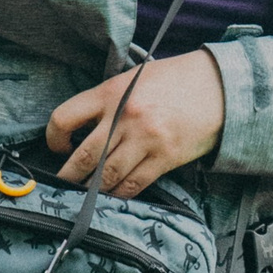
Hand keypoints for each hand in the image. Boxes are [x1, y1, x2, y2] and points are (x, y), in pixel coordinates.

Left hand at [47, 50, 226, 195]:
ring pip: (106, 176)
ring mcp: (145, 140)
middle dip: (68, 175)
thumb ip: (108, 99)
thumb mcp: (134, 78)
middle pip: (83, 156)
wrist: (219, 88)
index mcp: (112, 92)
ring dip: (92, 189)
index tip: (57, 146)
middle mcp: (124, 117)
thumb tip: (82, 127)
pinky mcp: (164, 158)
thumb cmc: (175, 80)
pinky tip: (113, 194)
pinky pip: (134, 185)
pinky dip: (119, 194)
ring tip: (85, 192)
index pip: (65, 117)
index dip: (53, 137)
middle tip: (62, 182)